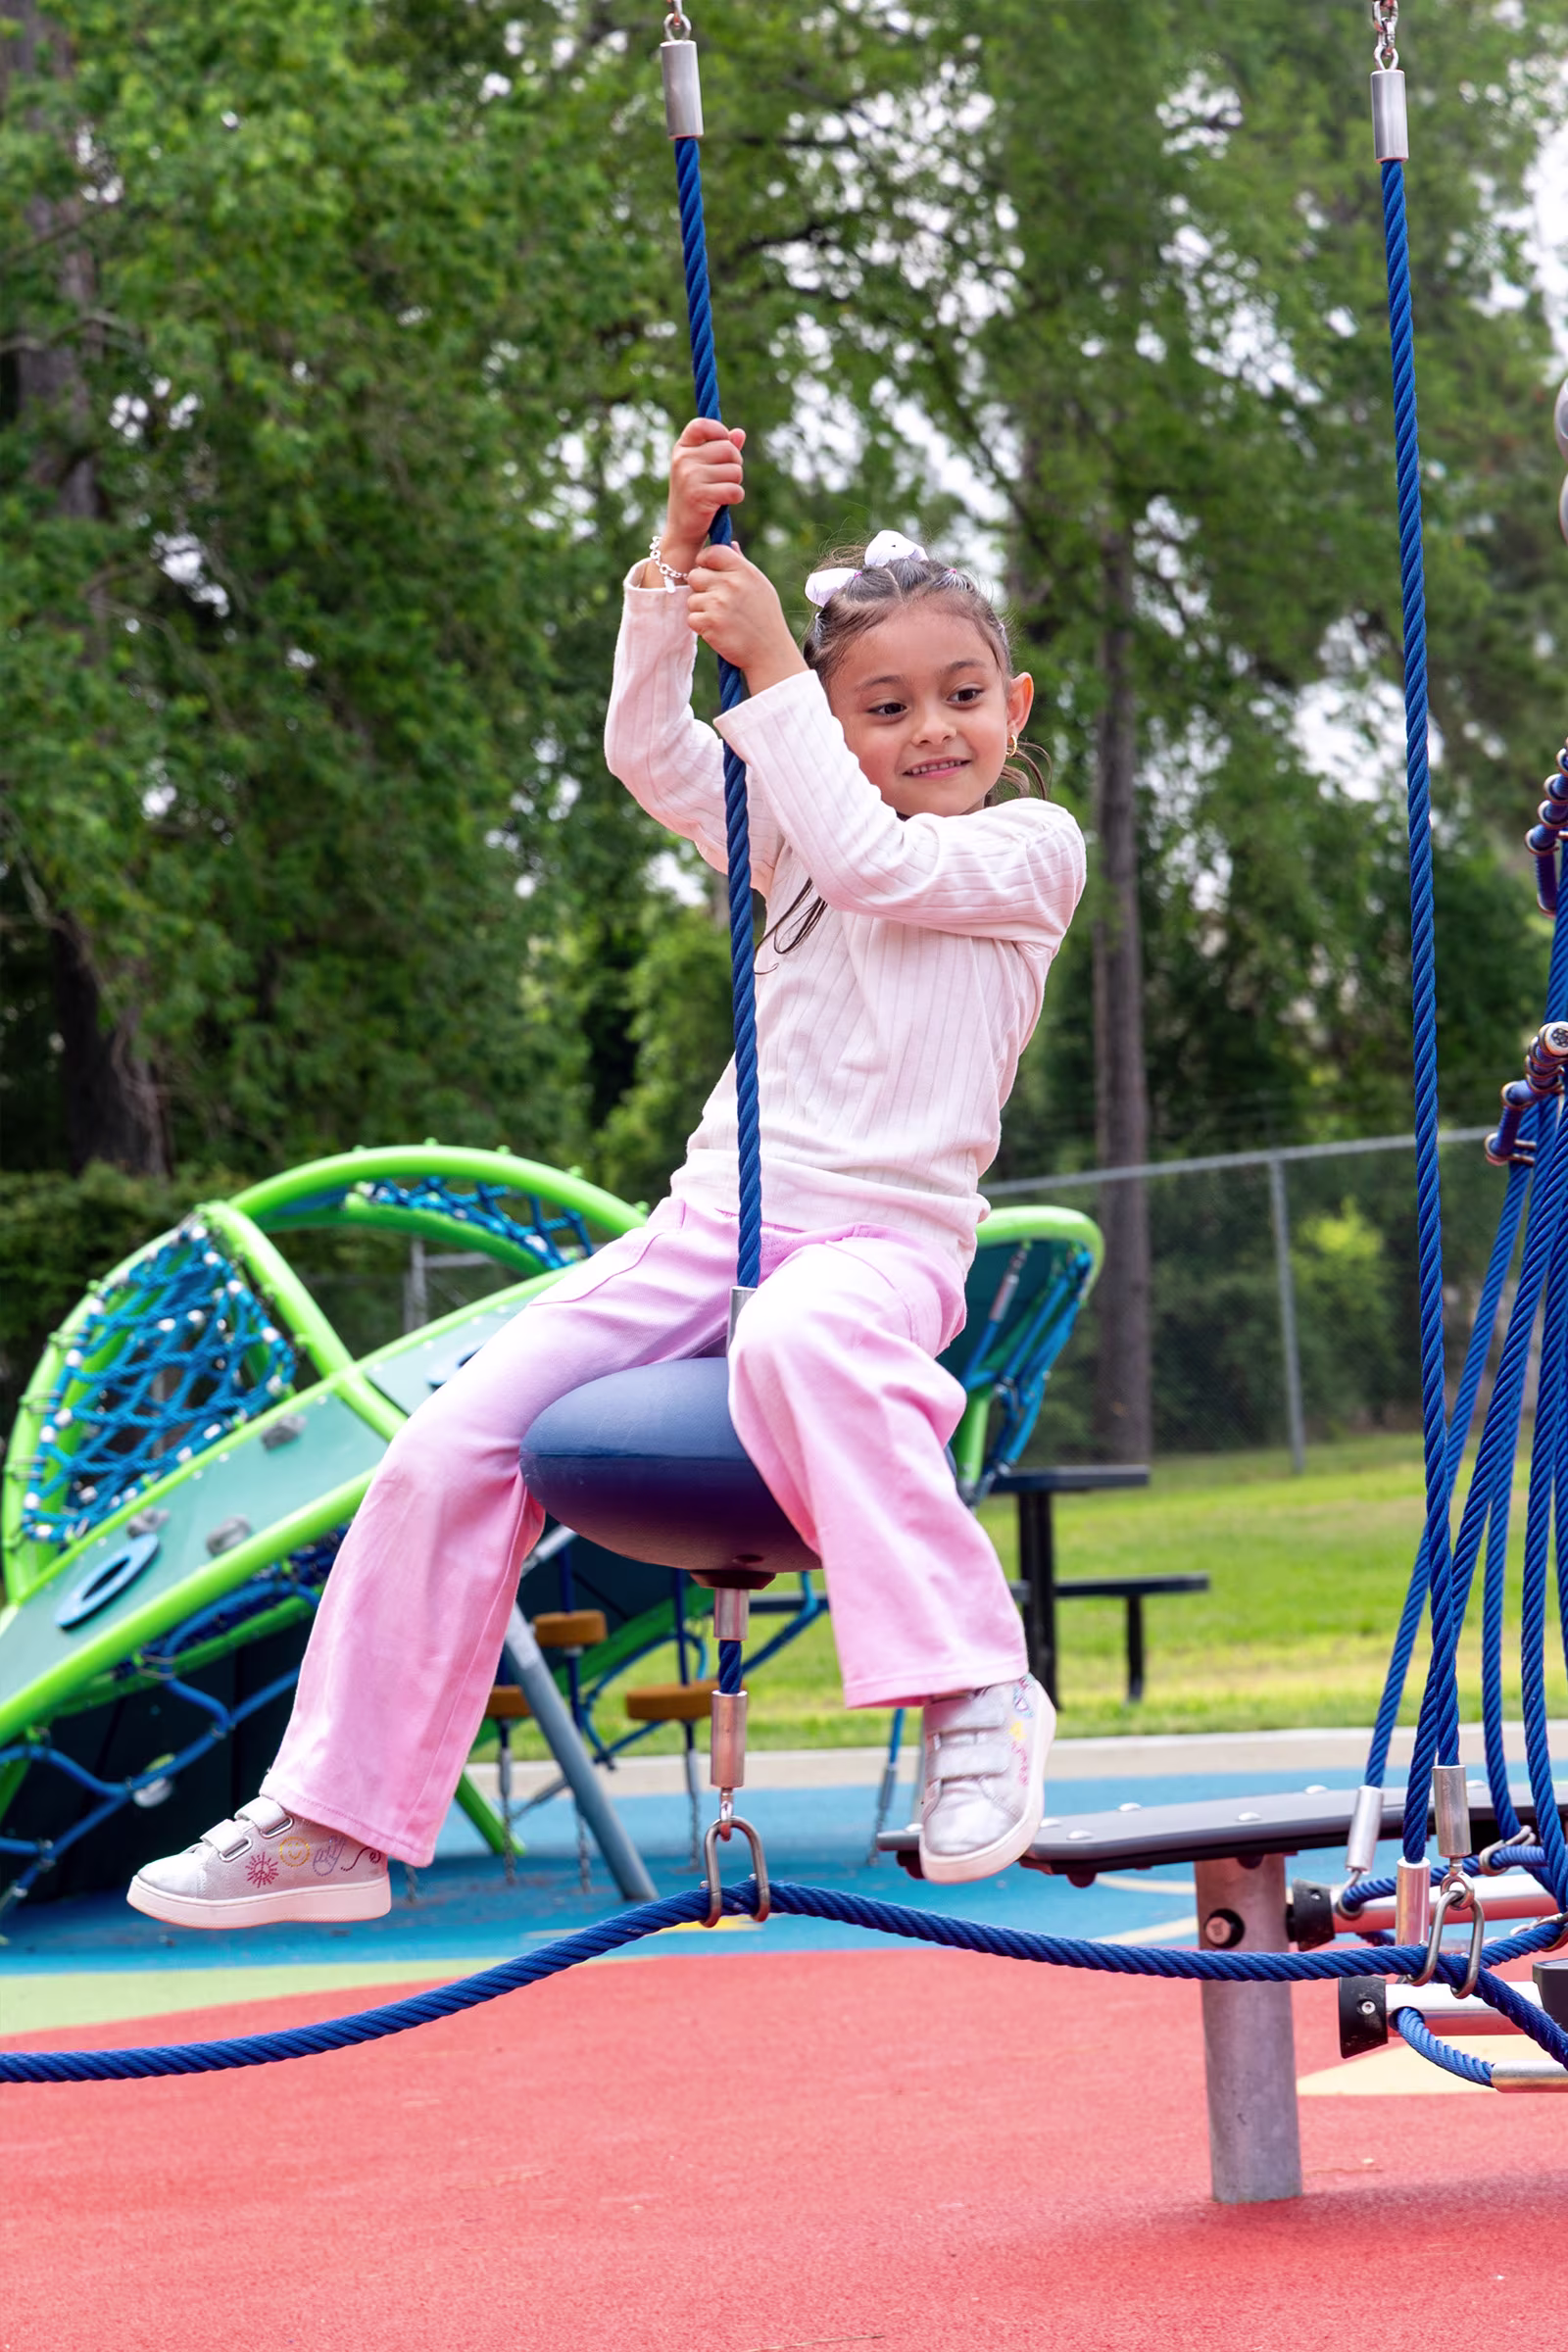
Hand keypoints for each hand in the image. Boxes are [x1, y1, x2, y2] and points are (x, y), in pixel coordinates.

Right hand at [646, 419, 745, 581]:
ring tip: (721, 492)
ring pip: (735, 471)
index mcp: (682, 448)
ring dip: (735, 484)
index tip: (723, 446)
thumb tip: (739, 433)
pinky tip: (724, 503)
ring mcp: (690, 477)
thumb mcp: (704, 469)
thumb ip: (721, 449)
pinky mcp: (700, 496)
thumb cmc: (696, 497)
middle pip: (729, 449)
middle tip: (725, 479)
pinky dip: (735, 498)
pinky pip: (735, 490)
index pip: (703, 424)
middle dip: (735, 465)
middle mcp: (683, 460)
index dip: (720, 432)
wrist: (682, 531)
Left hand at [687, 543, 805, 693]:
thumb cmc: (766, 618)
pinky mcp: (709, 624)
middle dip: (700, 588)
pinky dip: (701, 626)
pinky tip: (718, 630)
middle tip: (715, 601)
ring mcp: (718, 604)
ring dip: (701, 610)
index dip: (705, 561)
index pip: (712, 552)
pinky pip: (691, 619)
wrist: (769, 652)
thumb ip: (741, 565)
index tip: (709, 572)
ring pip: (692, 599)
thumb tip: (730, 544)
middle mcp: (730, 585)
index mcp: (744, 572)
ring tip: (721, 619)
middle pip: (695, 575)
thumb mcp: (760, 586)